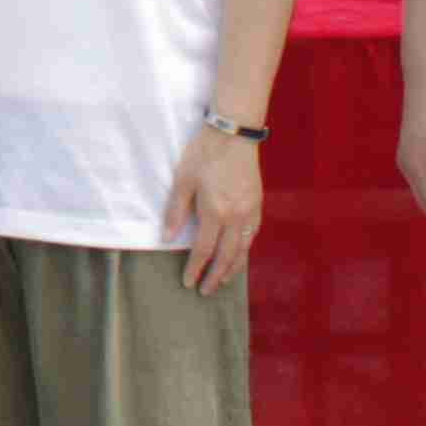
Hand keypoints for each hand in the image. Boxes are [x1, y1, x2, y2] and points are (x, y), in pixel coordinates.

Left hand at [168, 124, 264, 293]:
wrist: (234, 134)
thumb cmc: (204, 154)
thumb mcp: (183, 179)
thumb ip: (176, 211)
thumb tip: (167, 237)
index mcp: (215, 211)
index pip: (204, 250)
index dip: (195, 268)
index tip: (188, 282)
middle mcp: (236, 217)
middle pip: (226, 256)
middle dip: (216, 276)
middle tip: (206, 291)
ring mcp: (250, 212)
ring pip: (243, 249)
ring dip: (233, 268)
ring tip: (223, 280)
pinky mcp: (258, 205)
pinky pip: (253, 236)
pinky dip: (245, 251)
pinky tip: (239, 255)